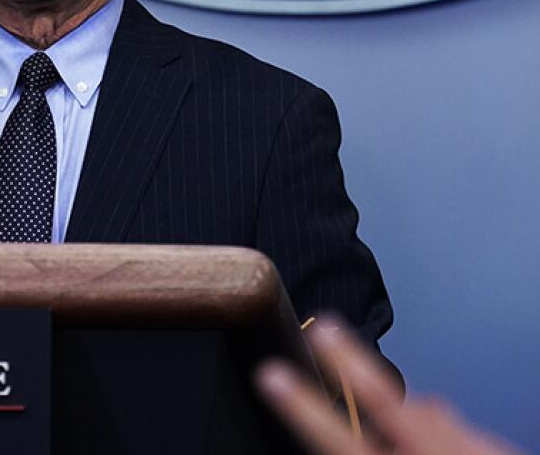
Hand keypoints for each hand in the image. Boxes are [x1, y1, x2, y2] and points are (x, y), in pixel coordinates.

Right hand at [257, 315, 521, 454]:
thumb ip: (368, 453)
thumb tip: (364, 431)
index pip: (335, 440)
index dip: (300, 406)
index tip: (272, 374)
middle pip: (385, 399)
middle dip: (350, 361)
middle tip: (326, 329)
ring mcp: (468, 449)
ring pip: (430, 415)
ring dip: (420, 421)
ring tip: (422, 447)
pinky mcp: (499, 449)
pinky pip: (464, 430)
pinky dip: (455, 438)